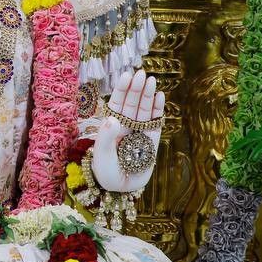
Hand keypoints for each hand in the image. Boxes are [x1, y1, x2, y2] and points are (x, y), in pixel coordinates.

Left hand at [91, 69, 164, 194]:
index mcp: (112, 125)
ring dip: (148, 95)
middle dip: (137, 88)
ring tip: (152, 80)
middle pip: (132, 103)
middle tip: (142, 74)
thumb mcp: (101, 154)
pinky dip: (158, 110)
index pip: (117, 103)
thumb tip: (112, 118)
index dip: (122, 89)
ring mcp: (140, 131)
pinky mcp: (152, 140)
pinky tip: (160, 96)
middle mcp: (126, 125)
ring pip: (144, 110)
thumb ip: (106, 136)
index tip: (126, 75)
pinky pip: (155, 122)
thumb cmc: (107, 171)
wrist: (121, 188)